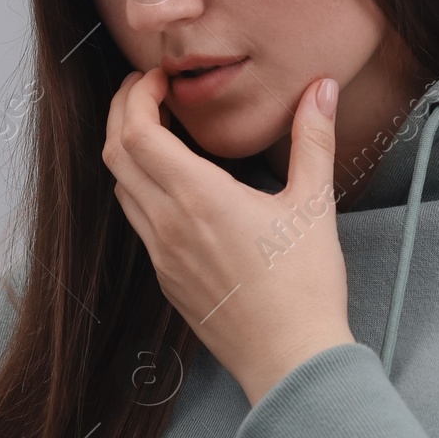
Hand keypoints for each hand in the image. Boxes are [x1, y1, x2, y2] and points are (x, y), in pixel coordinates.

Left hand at [102, 67, 355, 402]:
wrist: (289, 360)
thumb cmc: (305, 286)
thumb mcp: (313, 205)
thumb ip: (313, 139)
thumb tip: (322, 88)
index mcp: (198, 198)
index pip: (138, 133)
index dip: (138, 96)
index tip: (158, 78)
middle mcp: (168, 224)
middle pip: (116, 154)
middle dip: (122, 112)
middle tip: (147, 90)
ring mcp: (161, 254)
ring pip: (121, 188)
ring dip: (127, 151)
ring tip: (157, 128)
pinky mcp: (165, 277)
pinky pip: (137, 220)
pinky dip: (139, 186)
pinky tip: (171, 182)